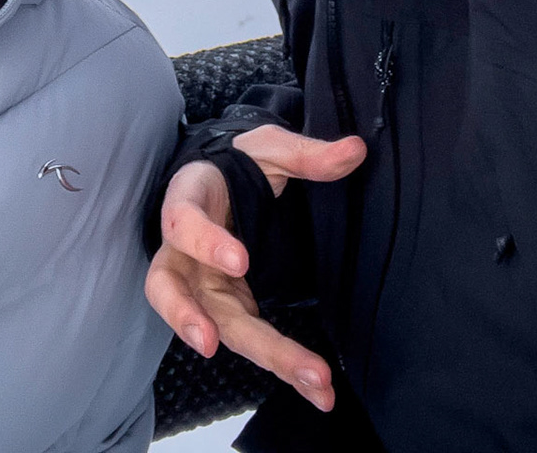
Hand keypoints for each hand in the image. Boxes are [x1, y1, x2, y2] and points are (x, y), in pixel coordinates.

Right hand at [144, 125, 365, 409]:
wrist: (226, 184)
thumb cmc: (241, 164)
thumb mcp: (269, 149)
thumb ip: (307, 154)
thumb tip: (356, 150)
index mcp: (188, 201)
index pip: (182, 223)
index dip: (205, 243)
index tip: (240, 260)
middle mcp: (182, 252)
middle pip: (180, 294)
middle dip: (202, 323)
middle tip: (224, 345)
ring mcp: (201, 286)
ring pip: (215, 327)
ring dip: (264, 356)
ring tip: (309, 380)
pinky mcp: (226, 307)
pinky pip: (245, 339)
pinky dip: (281, 364)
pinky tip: (317, 387)